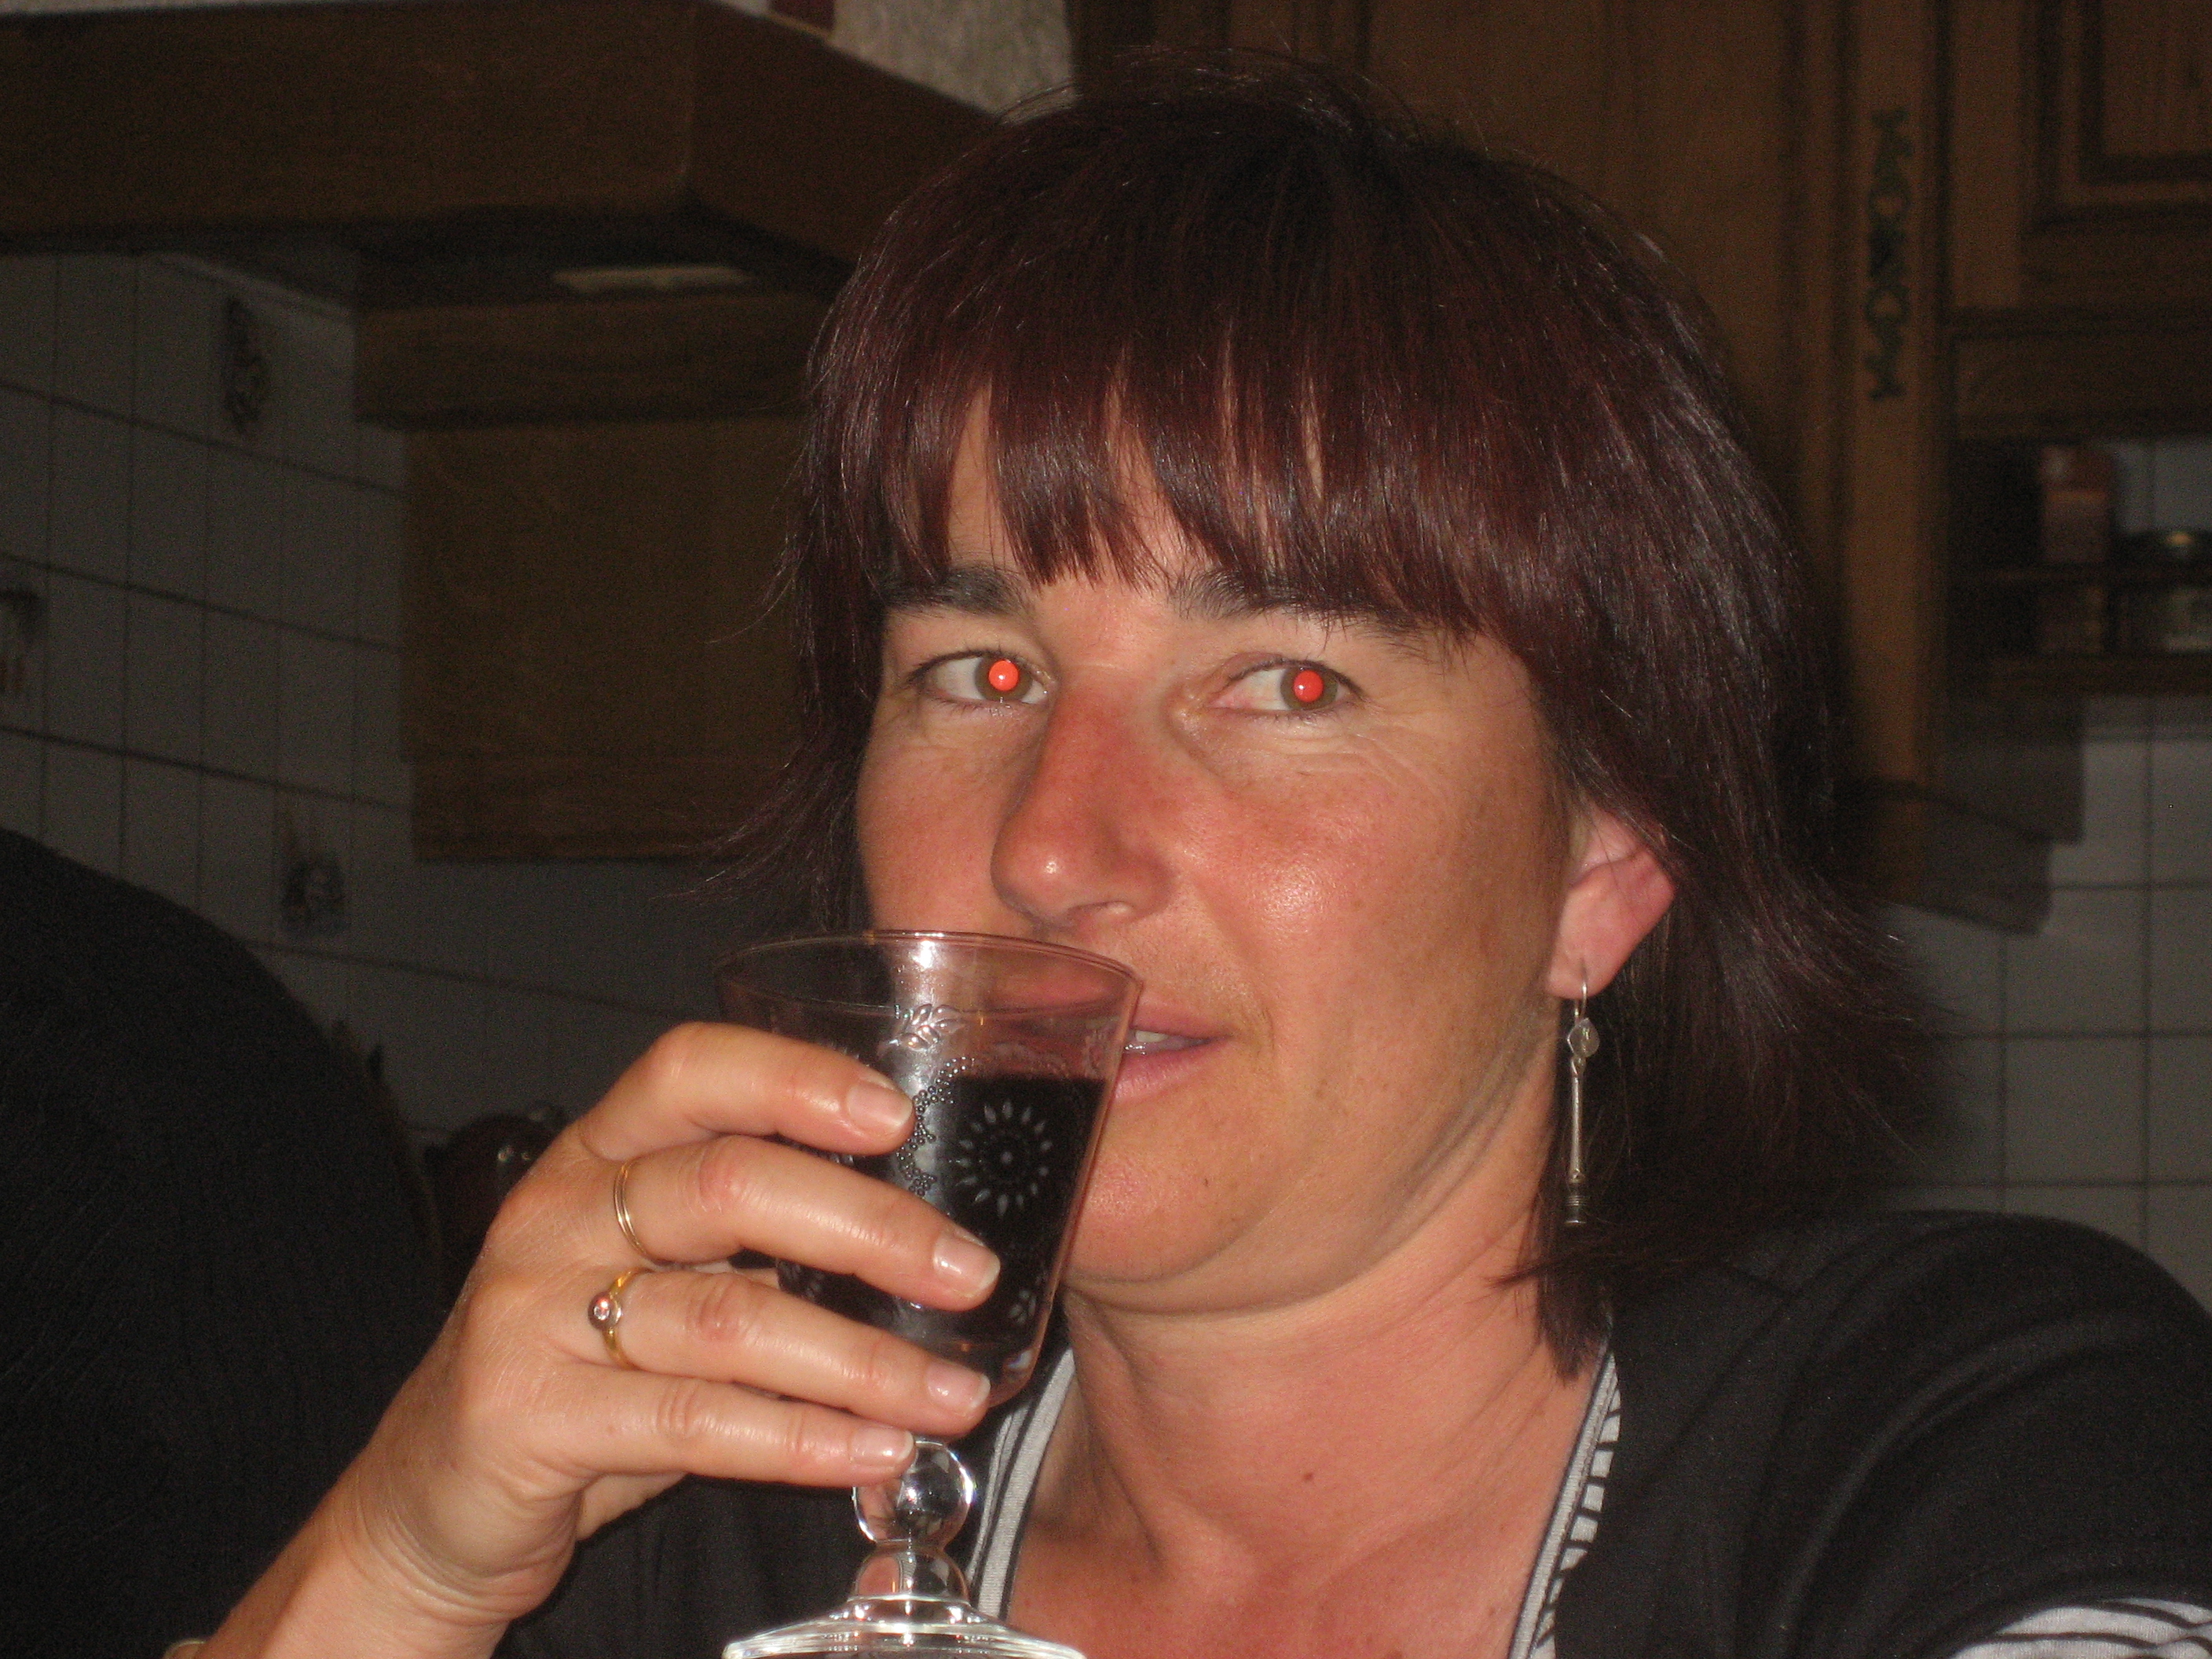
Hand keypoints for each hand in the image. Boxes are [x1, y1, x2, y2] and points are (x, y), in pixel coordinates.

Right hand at [263, 1023, 1000, 1649]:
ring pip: (730, 1319)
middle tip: (970, 1273)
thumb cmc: (581, 1370)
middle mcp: (558, 1213)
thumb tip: (928, 1241)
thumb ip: (756, 1245)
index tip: (899, 1117)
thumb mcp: (657, 1278)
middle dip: (873, 1230)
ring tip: (954, 1393)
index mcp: (597, 1155)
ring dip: (864, 1360)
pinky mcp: (527, 1417)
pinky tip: (874, 1453)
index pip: (691, 1070)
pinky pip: (695, 1423)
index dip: (797, 1079)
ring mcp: (532, 1313)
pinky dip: (801, 1440)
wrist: (432, 1499)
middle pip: (732, 1184)